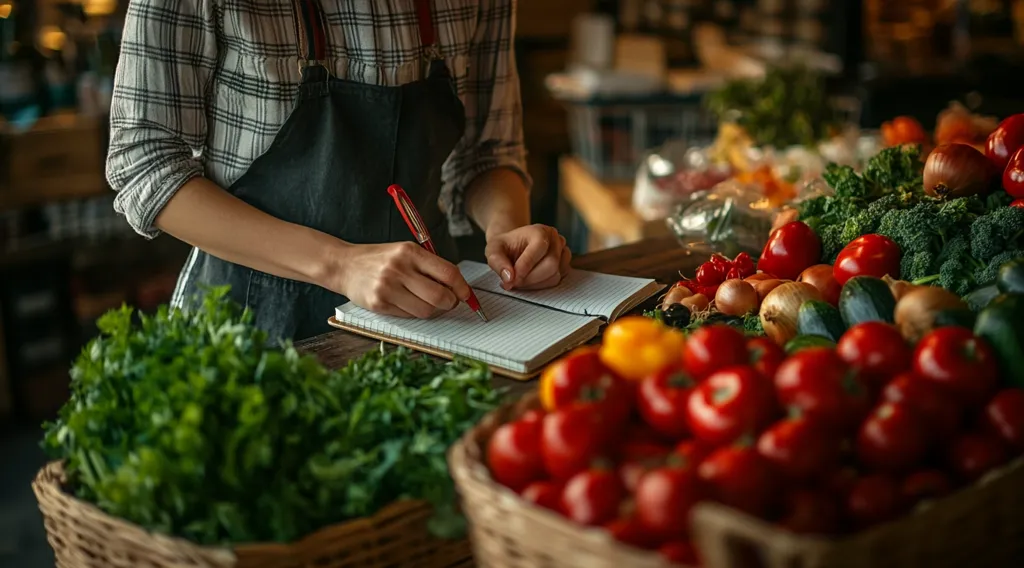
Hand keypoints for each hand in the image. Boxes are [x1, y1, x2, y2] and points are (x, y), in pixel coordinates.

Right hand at [333, 242, 472, 317]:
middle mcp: (399, 268)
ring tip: (426, 302)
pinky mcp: (379, 303)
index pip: (448, 273)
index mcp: (410, 252)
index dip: (462, 288)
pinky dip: (414, 313)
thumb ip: (429, 266)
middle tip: (448, 302)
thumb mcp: (405, 252)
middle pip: (440, 296)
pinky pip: (409, 316)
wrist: (344, 265)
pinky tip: (407, 303)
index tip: (465, 294)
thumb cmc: (380, 259)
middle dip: (450, 303)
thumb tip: (458, 287)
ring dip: (432, 310)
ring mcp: (388, 287)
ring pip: (426, 311)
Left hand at [485, 224, 570, 289]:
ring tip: (519, 280)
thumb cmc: (505, 246)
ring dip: (535, 283)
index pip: (539, 249)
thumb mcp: (493, 250)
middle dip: (530, 279)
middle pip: (550, 265)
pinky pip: (556, 280)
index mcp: (540, 230)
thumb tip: (509, 278)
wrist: (514, 247)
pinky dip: (541, 285)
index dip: (525, 267)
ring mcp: (563, 252)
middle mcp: (555, 239)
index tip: (511, 280)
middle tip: (513, 282)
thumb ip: (498, 262)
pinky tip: (529, 280)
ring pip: (554, 275)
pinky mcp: (564, 265)